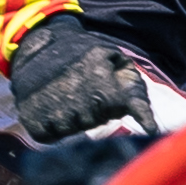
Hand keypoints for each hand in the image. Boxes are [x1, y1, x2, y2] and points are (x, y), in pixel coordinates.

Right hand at [9, 21, 165, 150]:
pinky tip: (50, 105)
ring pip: (75, 130)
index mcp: (100, 81)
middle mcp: (79, 101)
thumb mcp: (109, 56)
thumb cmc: (78, 54)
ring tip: (65, 96)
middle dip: (95, 110)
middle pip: (98, 121)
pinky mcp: (33, 122)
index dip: (142, 116)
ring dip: (73, 119)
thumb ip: (131, 82)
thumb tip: (146, 116)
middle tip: (83, 91)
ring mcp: (54, 113)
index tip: (152, 128)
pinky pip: (52, 136)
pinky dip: (53, 125)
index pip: (127, 104)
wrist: (35, 48)